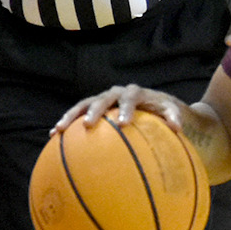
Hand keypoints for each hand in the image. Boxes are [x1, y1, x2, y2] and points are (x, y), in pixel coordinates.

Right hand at [54, 84, 190, 134]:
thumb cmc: (163, 110)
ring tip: (58, 130)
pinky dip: (67, 123)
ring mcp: (102, 99)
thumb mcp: (172, 111)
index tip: (124, 123)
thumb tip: (177, 128)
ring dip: (71, 116)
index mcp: (135, 93)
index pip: (131, 97)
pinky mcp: (94, 108)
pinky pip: (77, 114)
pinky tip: (53, 136)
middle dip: (95, 110)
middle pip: (103, 98)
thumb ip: (175, 117)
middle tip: (88, 124)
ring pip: (84, 105)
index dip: (126, 108)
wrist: (153, 103)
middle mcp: (116, 93)